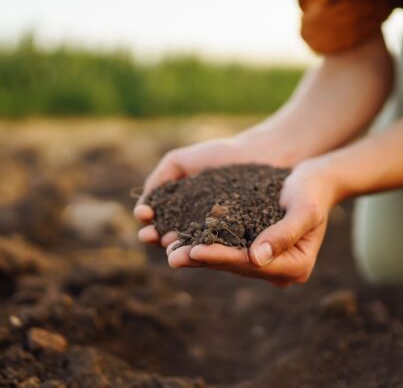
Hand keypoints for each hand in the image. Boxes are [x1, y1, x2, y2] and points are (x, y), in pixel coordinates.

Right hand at [134, 136, 283, 245]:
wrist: (259, 154)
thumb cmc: (220, 156)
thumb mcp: (180, 162)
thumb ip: (160, 178)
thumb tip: (143, 206)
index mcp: (180, 211)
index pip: (158, 221)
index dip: (148, 221)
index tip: (144, 215)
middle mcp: (196, 226)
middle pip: (170, 237)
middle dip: (157, 237)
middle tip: (150, 235)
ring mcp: (216, 235)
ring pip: (192, 246)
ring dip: (177, 247)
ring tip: (169, 244)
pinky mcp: (237, 241)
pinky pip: (220, 246)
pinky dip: (206, 248)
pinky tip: (196, 245)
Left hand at [165, 158, 337, 285]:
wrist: (315, 180)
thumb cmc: (313, 191)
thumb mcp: (304, 208)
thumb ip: (284, 233)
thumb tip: (256, 258)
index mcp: (296, 266)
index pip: (251, 264)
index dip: (221, 257)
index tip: (195, 250)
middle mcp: (280, 270)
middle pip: (235, 266)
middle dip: (202, 259)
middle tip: (171, 256)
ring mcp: (267, 262)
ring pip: (227, 260)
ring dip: (198, 255)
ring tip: (169, 250)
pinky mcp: (255, 249)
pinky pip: (227, 248)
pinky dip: (205, 243)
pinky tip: (181, 239)